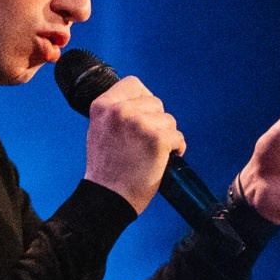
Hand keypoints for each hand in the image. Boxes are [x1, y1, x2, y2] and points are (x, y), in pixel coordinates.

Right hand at [81, 75, 185, 213]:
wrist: (108, 196)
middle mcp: (120, 111)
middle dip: (156, 121)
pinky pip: (178, 137)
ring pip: (169, 120)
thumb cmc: (107, 169)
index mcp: (103, 106)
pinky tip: (164, 159)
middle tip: (145, 143)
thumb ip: (116, 113)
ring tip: (151, 153)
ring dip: (166, 136)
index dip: (143, 98)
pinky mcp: (157, 140)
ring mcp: (139, 124)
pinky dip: (177, 149)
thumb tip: (141, 103)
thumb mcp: (100, 129)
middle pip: (155, 102)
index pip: (133, 84)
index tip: (144, 115)